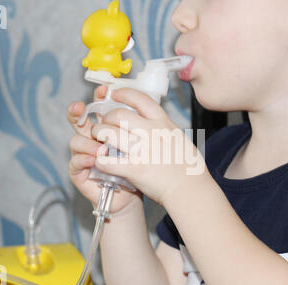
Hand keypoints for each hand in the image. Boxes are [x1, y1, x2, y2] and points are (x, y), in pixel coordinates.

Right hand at [67, 86, 141, 212]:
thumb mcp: (140, 145)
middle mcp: (93, 139)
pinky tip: (93, 160)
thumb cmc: (137, 168)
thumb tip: (143, 107)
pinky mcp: (80, 172)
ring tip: (101, 148)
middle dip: (77, 112)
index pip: (100, 109)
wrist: (132, 195)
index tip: (104, 91)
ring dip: (87, 142)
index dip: (99, 98)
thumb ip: (138, 128)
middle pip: (79, 120)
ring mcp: (85, 154)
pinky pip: (75, 162)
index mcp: (107, 128)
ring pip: (76, 140)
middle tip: (79, 108)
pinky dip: (83, 159)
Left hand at [92, 88, 206, 206]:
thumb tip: (152, 121)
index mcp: (163, 123)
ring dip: (99, 135)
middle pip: (119, 115)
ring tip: (98, 139)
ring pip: (109, 134)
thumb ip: (163, 128)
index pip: (140, 98)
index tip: (114, 94)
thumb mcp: (178, 137)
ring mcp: (142, 150)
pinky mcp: (135, 169)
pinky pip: (109, 161)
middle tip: (103, 124)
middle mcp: (151, 132)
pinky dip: (101, 161)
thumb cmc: (188, 166)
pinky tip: (101, 162)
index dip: (123, 93)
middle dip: (106, 118)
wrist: (189, 188)